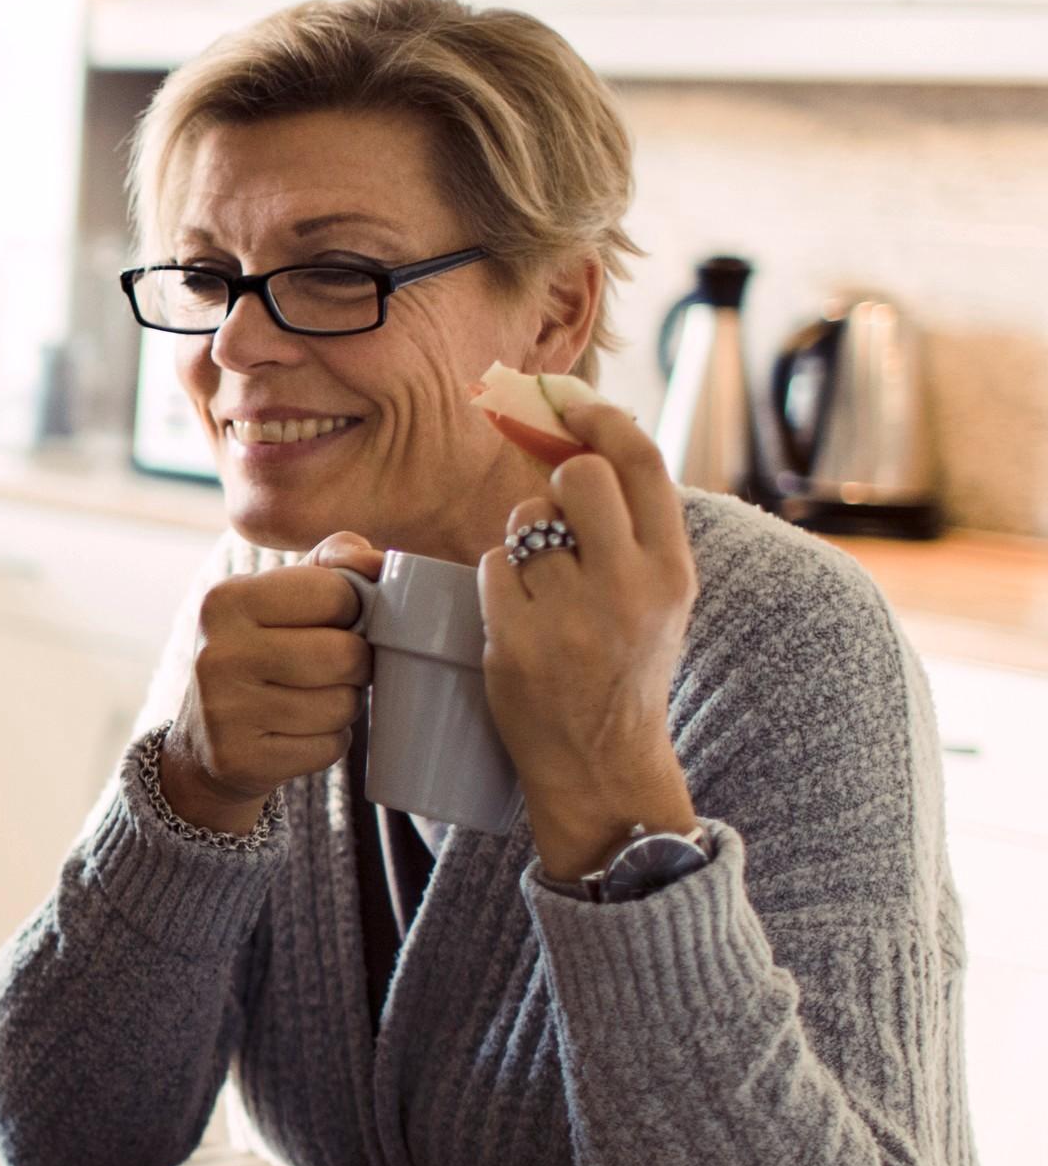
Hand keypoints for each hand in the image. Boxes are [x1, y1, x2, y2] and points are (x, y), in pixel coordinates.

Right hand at [159, 537, 376, 834]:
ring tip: (310, 699)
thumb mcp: (283, 594)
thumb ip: (335, 561)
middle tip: (331, 667)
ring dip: (342, 705)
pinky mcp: (240, 759)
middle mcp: (217, 653)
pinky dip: (327, 742)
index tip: (331, 622)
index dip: (352, 610)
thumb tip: (378, 562)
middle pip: (345, 655)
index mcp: (226, 600)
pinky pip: (328, 748)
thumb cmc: (261, 652)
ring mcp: (224, 711)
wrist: (203, 740)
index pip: (334, 593)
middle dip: (355, 664)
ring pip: (341, 705)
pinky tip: (296, 733)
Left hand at [477, 397, 700, 880]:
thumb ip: (633, 529)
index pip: (643, 463)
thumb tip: (584, 442)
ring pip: (526, 520)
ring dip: (524, 538)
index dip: (604, 420)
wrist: (604, 761)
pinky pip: (492, 566)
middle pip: (578, 476)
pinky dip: (498, 581)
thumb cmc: (626, 666)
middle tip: (558, 517)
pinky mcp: (518, 640)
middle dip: (557, 484)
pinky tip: (518, 615)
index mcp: (672, 570)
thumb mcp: (658, 596)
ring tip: (544, 586)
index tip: (575, 404)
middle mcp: (629, 587)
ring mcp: (572, 615)